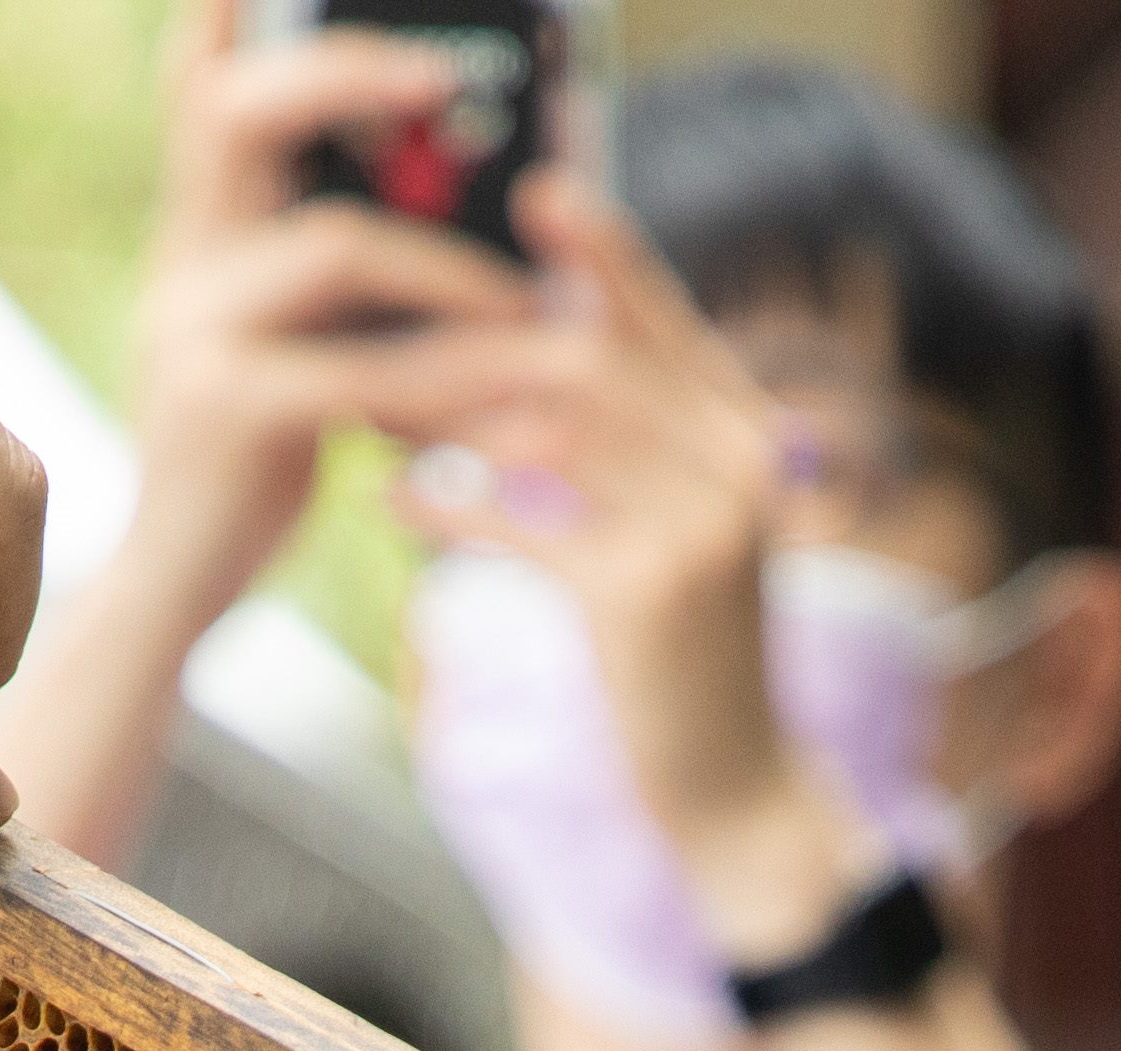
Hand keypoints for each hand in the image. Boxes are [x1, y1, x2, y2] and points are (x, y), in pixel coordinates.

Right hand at [117, 1, 544, 602]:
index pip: (195, 100)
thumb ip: (339, 273)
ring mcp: (193, 332)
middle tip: (434, 73)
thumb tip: (467, 209)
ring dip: (454, 268)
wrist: (180, 585)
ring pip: (335, 249)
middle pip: (233, 120)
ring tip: (538, 304)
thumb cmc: (254, 457)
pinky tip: (521, 398)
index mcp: (200, 236)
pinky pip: (360, 370)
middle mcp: (181, 263)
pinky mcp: (229, 411)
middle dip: (338, 76)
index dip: (218, 30)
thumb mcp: (295, 342)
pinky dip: (455, 377)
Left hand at [382, 173, 838, 944]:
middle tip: (390, 326)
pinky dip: (450, 509)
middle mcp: (736, 467)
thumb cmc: (689, 661)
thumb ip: (641, 447)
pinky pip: (522, 526)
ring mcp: (695, 530)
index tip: (540, 192)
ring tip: (372, 404)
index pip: (666, 319)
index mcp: (749, 438)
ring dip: (450, 413)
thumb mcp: (683, 535)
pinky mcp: (642, 600)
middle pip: (592, 358)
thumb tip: (543, 356)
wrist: (736, 789)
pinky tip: (394, 502)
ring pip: (549, 430)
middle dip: (481, 340)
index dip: (603, 252)